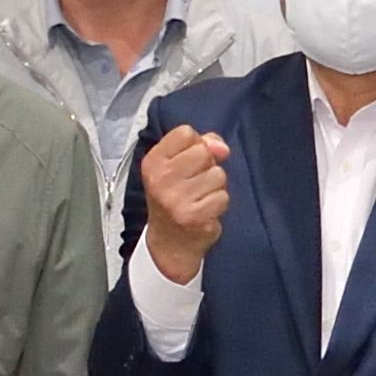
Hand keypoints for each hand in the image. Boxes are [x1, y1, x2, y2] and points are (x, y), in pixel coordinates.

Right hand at [133, 123, 232, 281]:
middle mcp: (160, 179)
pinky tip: (205, 210)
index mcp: (153, 162)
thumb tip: (221, 148)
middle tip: (195, 183)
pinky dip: (218, 203)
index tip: (188, 162)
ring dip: (215, 186)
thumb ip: (201, 145)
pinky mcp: (194, 216)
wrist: (169, 243)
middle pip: (203, 152)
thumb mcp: (178, 166)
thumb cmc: (176, 198)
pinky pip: (223, 196)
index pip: (185, 132)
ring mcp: (176, 199)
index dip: (196, 144)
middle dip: (207, 166)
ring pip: (217, 174)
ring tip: (200, 197)